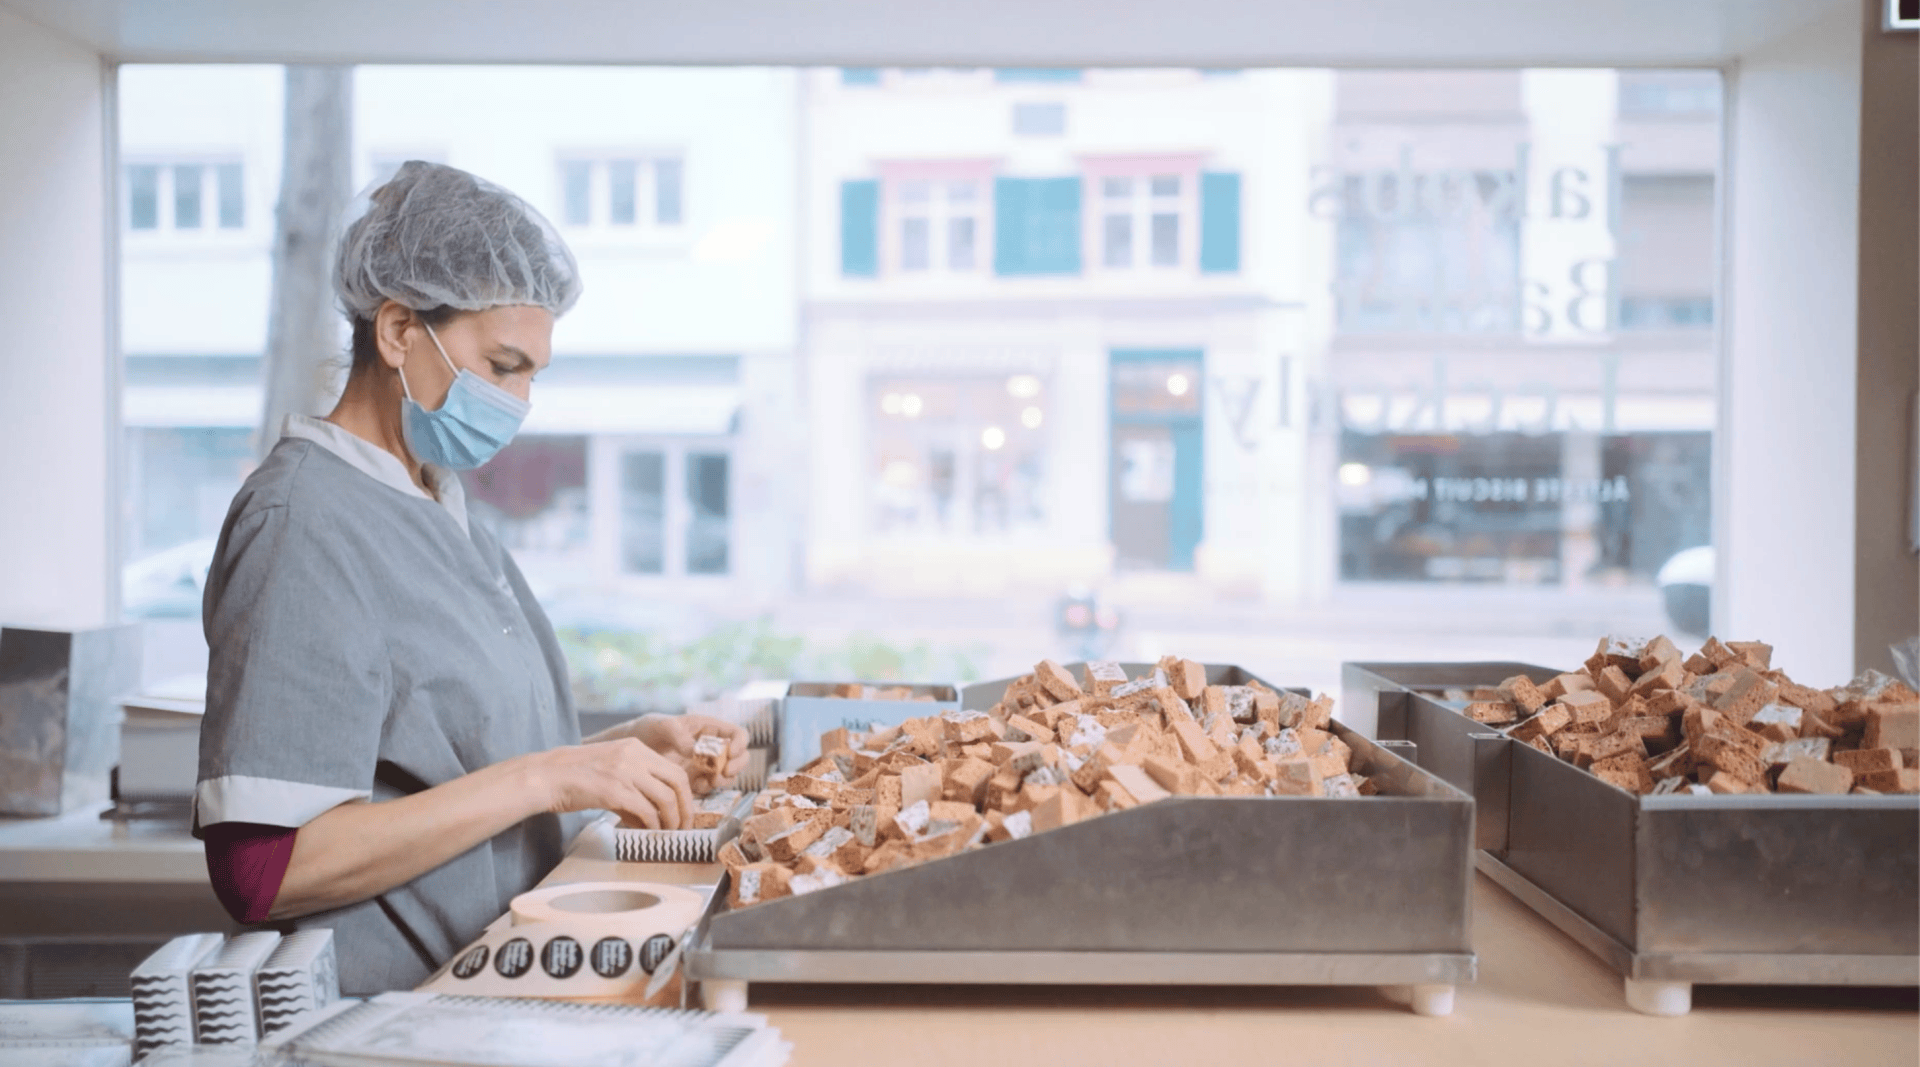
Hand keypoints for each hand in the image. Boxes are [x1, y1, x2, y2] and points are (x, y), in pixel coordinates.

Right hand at [531, 738, 694, 829]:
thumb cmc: (575, 776)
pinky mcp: (614, 791)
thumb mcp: (611, 769)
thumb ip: (635, 785)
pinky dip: (652, 825)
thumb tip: (654, 816)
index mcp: (635, 747)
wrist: (547, 776)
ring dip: (671, 821)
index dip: (685, 795)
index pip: (675, 770)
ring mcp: (625, 772)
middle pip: (678, 782)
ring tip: (667, 834)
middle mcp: (634, 756)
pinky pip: (646, 811)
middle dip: (686, 808)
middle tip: (684, 827)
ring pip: (665, 798)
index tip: (685, 813)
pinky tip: (648, 833)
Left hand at [599, 713, 749, 794]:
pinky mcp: (696, 781)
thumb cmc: (647, 730)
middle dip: (736, 766)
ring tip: (710, 781)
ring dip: (723, 780)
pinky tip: (694, 788)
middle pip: (739, 757)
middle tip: (722, 772)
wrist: (630, 751)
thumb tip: (696, 750)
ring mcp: (705, 766)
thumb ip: (678, 735)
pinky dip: (707, 790)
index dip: (740, 743)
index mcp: (709, 729)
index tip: (730, 752)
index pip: (737, 734)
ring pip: (728, 775)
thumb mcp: (660, 726)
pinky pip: (710, 788)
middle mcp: (712, 748)